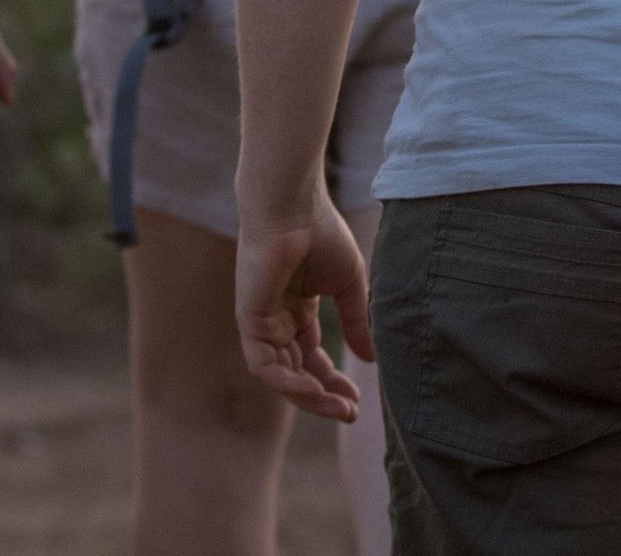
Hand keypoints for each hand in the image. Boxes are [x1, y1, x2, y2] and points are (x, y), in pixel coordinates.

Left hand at [235, 200, 374, 423]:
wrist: (295, 207)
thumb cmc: (321, 234)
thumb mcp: (348, 286)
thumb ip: (357, 322)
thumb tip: (370, 359)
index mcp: (297, 310)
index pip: (313, 358)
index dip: (334, 381)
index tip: (359, 400)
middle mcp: (277, 320)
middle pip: (298, 372)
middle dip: (324, 397)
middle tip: (350, 414)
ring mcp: (261, 323)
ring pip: (282, 376)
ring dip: (309, 397)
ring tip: (339, 408)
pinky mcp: (250, 321)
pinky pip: (264, 366)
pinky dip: (287, 383)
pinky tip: (313, 390)